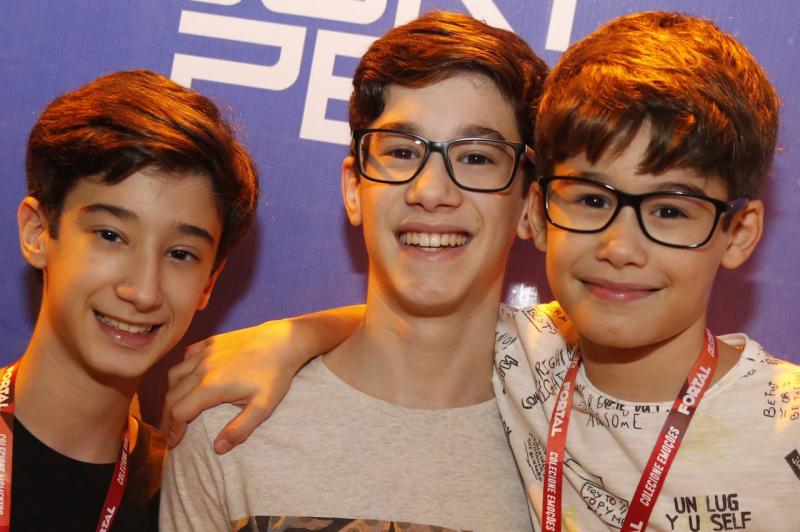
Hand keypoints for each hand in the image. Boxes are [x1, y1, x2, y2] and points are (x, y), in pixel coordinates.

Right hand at [161, 305, 363, 453]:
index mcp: (211, 386)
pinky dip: (182, 370)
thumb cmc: (275, 374)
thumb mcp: (263, 407)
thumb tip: (218, 449)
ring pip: (174, 375)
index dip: (172, 430)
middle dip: (167, 417)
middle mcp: (202, 368)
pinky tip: (189, 380)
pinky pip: (186, 356)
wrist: (285, 340)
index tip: (174, 443)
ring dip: (171, 394)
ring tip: (176, 408)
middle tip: (171, 431)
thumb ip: (240, 429)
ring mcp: (205, 352)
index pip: (178, 412)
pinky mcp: (211, 342)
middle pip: (171, 396)